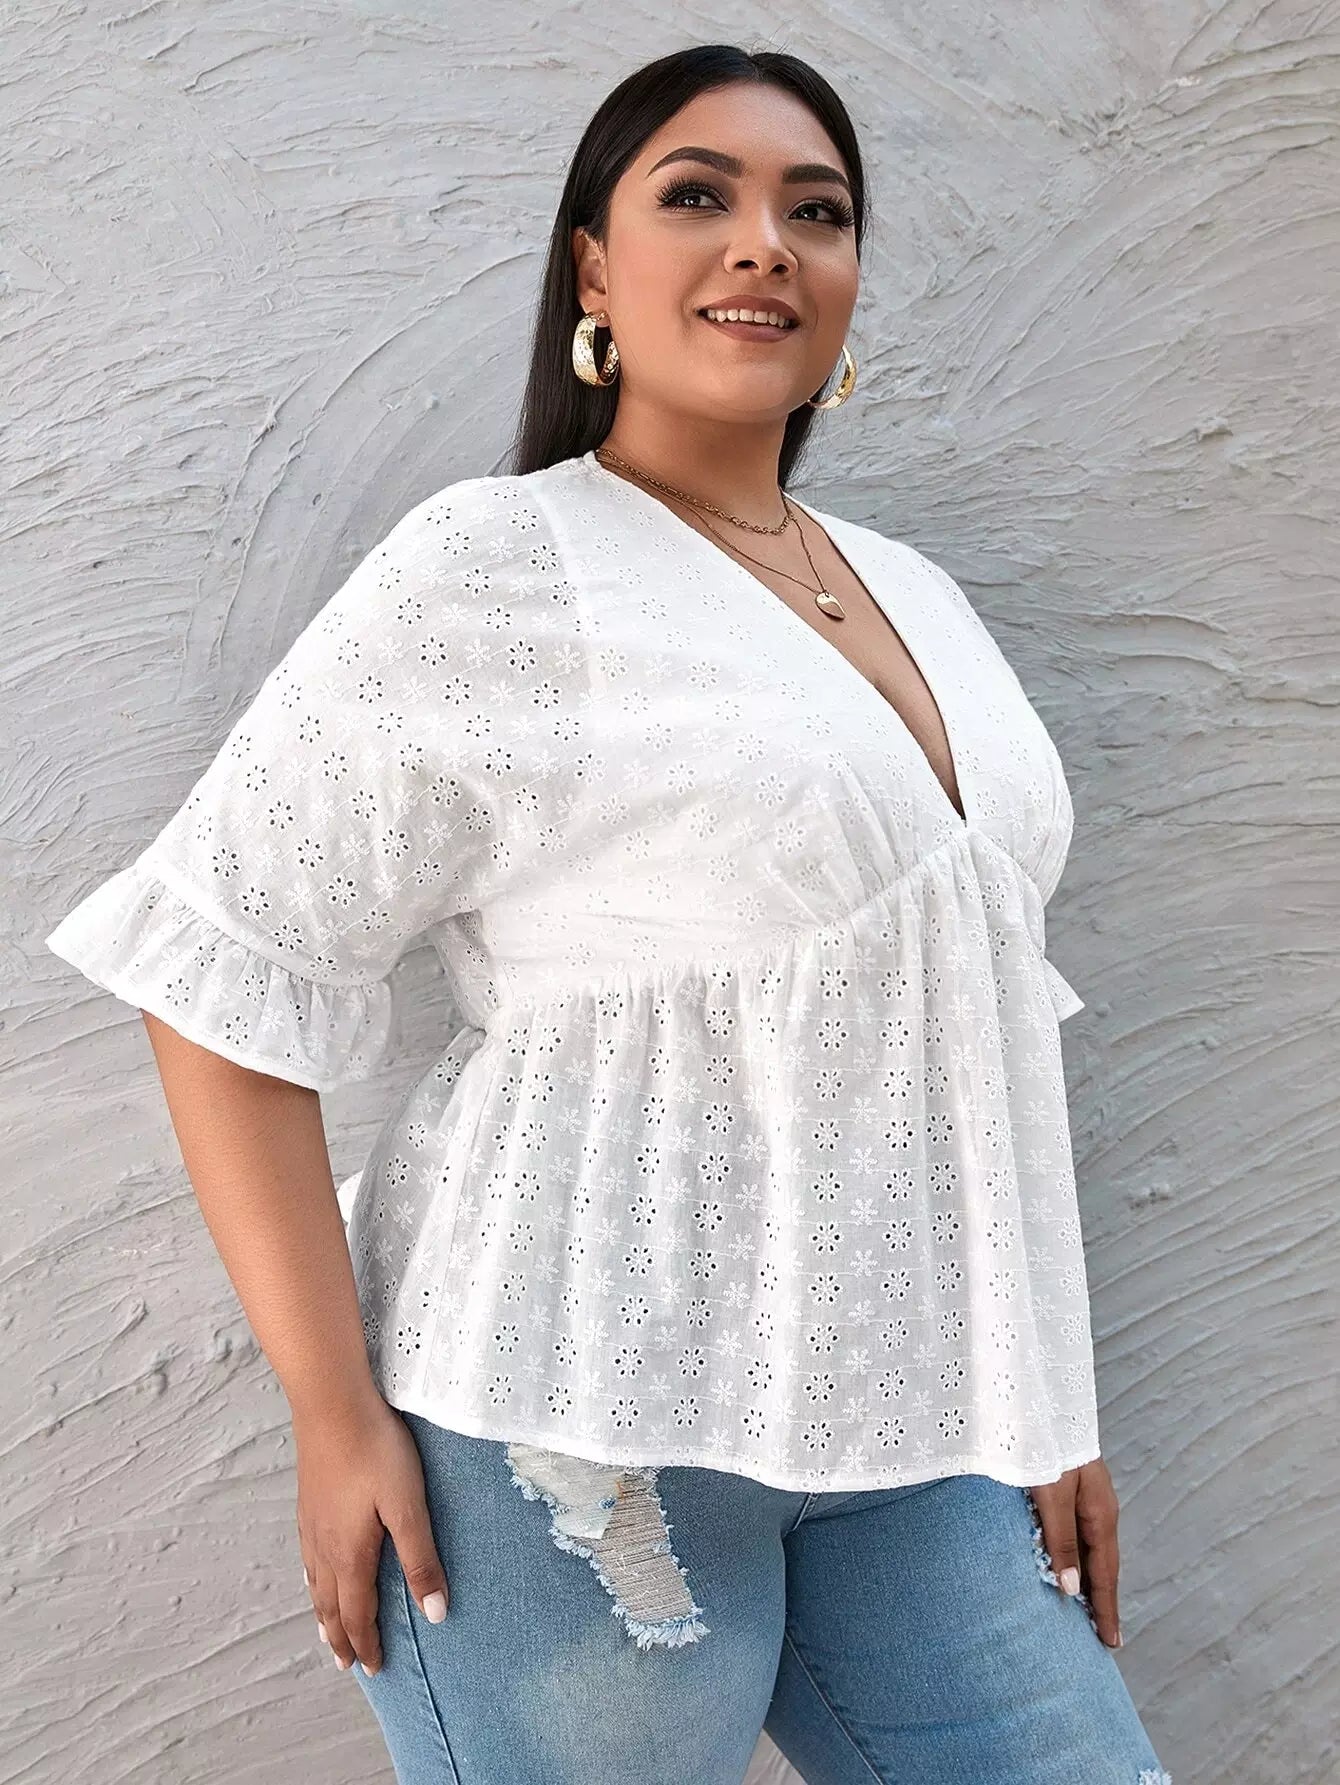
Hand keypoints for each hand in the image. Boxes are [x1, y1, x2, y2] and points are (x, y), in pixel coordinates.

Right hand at [293, 1388, 449, 1674]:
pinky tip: (315, 1570)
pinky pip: (307, 1558)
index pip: (357, 1614)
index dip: (367, 1644)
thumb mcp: (408, 1504)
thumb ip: (420, 1558)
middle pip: (331, 1606)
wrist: (331, 1402)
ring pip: (315, 1583)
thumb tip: (436, 1613)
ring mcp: (311, 1523)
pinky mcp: (308, 1500)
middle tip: (348, 1664)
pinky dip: (313, 1580)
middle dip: (341, 1638)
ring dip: (324, 1613)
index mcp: (351, 1553)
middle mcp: (324, 1546)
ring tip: (328, 1630)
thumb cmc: (374, 1449)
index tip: (375, 1669)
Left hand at [1028, 1458, 1121, 1648]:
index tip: (1111, 1644)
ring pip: (1086, 1546)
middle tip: (1101, 1636)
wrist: (1033, 1394)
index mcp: (1099, 1511)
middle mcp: (1096, 1506)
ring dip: (1085, 1578)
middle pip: (1100, 1562)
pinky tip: (1062, 1562)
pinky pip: (1073, 1530)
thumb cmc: (1041, 1440)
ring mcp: (1083, 1494)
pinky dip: (1071, 1554)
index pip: (1105, 1573)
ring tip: (1083, 1609)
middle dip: (1100, 1599)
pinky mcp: (1065, 1484)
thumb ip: (1060, 1538)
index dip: (1105, 1609)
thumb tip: (1071, 1589)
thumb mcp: (1050, 1491)